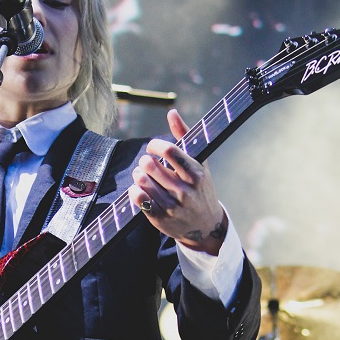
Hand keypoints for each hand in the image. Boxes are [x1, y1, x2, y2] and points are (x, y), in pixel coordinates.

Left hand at [129, 108, 228, 254]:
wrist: (205, 226)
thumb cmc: (200, 189)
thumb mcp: (199, 163)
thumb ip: (184, 136)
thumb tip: (171, 112)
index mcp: (195, 173)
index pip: (169, 151)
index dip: (155, 144)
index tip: (153, 148)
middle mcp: (185, 190)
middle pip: (151, 165)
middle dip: (144, 161)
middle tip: (146, 164)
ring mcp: (172, 206)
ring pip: (143, 182)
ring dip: (138, 175)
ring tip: (141, 175)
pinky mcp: (161, 219)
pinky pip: (139, 200)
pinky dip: (134, 191)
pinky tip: (138, 188)